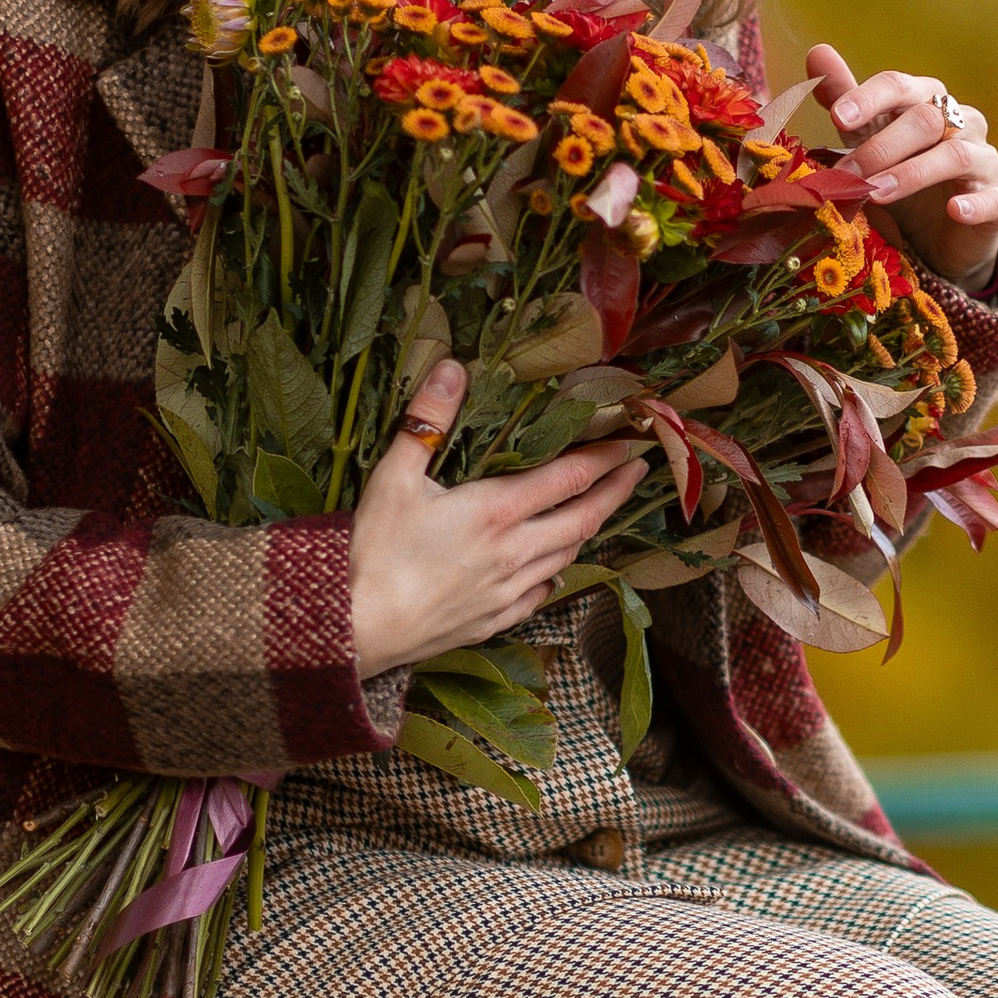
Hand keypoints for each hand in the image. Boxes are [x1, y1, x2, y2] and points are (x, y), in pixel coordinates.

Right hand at [349, 362, 646, 677]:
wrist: (359, 630)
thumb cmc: (373, 552)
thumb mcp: (393, 477)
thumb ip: (427, 421)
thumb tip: (452, 368)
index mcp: (496, 511)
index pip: (570, 477)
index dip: (606, 457)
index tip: (632, 442)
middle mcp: (514, 552)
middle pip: (583, 518)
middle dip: (616, 492)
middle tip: (638, 471)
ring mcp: (508, 590)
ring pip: (567, 556)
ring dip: (590, 529)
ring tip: (601, 509)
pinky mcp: (495, 620)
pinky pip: (541, 594)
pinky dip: (556, 573)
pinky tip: (553, 568)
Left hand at [804, 46, 997, 292]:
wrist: (938, 235)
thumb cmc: (900, 174)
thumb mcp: (866, 139)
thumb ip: (844, 98)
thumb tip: (818, 52)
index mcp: (926, 102)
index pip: (900, 86)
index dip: (870, 97)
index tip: (837, 116)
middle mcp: (961, 124)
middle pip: (927, 118)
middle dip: (882, 146)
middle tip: (846, 172)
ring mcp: (983, 161)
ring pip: (957, 155)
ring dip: (913, 173)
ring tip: (876, 194)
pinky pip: (994, 198)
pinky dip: (975, 204)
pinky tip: (955, 210)